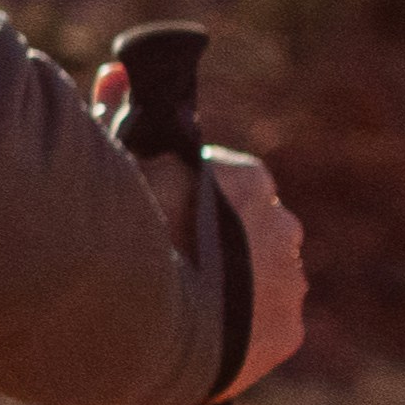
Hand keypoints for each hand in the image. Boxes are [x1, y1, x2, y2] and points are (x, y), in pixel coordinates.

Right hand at [87, 53, 320, 397]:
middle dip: (216, 241)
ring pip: (263, 277)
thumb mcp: (113, 162)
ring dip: (233, 286)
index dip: (185, 197)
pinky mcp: (289, 332)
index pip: (225, 180)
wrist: (142, 320)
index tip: (154, 216)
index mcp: (248, 179)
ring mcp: (291, 281)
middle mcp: (284, 225)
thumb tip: (118, 69)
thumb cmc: (119, 229)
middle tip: (166, 263)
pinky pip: (268, 325)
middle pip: (248, 228)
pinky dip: (242, 330)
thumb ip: (120, 111)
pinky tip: (203, 335)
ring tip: (181, 306)